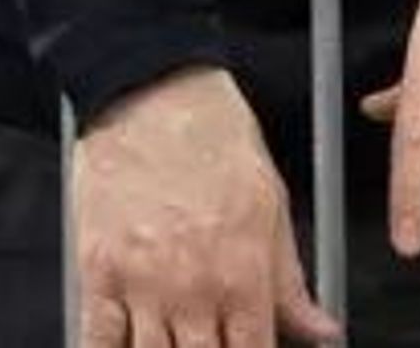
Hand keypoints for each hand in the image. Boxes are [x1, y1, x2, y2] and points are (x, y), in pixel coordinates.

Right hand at [72, 65, 341, 347]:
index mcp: (242, 273)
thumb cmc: (216, 141)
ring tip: (180, 343)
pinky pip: (98, 341)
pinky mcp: (96, 274)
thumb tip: (323, 331)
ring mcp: (140, 285)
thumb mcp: (273, 207)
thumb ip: (292, 282)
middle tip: (216, 343)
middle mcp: (191, 288)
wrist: (153, 97)